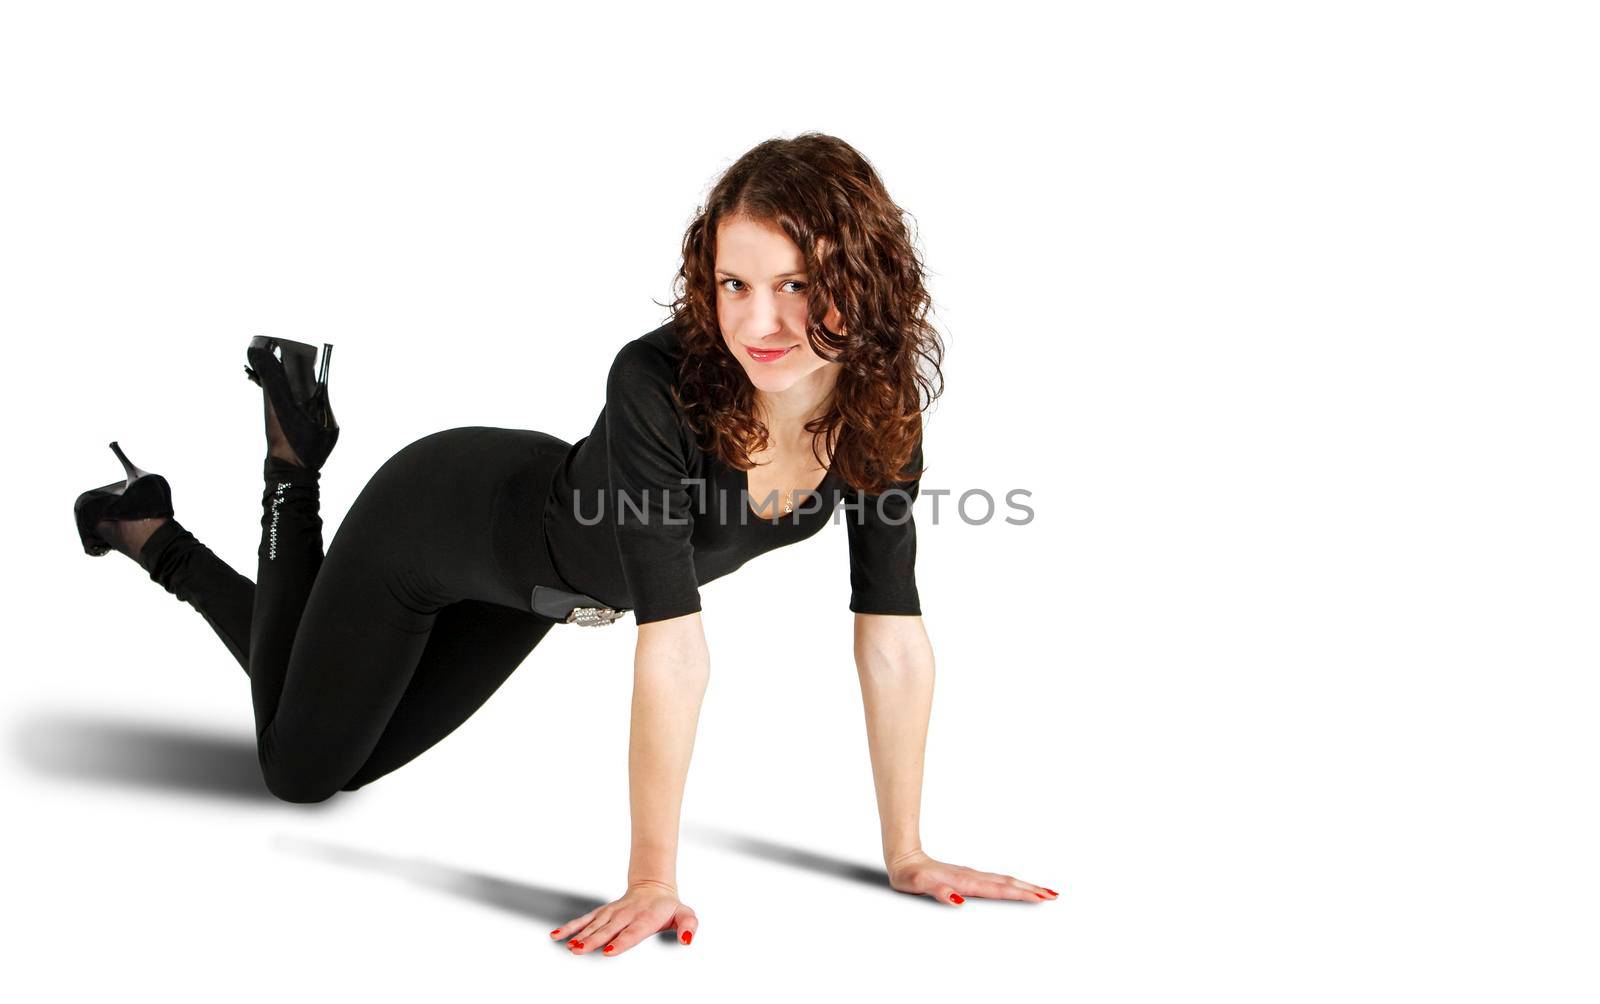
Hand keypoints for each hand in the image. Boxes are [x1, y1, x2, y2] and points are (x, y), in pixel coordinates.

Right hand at [549, 879, 697, 956]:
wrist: (654, 887)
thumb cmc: (668, 908)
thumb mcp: (685, 915)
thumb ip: (688, 926)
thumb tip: (687, 940)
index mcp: (645, 917)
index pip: (632, 932)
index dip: (620, 941)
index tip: (608, 950)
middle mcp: (626, 914)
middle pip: (608, 929)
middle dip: (593, 940)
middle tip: (580, 950)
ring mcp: (612, 912)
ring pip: (594, 924)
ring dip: (580, 935)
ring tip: (569, 946)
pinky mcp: (603, 912)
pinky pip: (585, 919)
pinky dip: (571, 927)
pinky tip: (557, 935)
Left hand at [886, 849, 1059, 904]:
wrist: (904, 858)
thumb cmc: (910, 875)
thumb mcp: (919, 885)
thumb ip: (939, 892)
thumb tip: (958, 900)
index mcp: (965, 881)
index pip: (999, 889)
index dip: (1021, 894)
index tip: (1041, 897)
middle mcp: (972, 877)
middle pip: (1008, 883)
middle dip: (1031, 889)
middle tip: (1054, 895)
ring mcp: (972, 876)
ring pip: (1004, 881)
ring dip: (1025, 886)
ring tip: (1044, 892)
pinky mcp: (969, 877)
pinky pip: (996, 881)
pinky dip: (1011, 885)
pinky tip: (1015, 887)